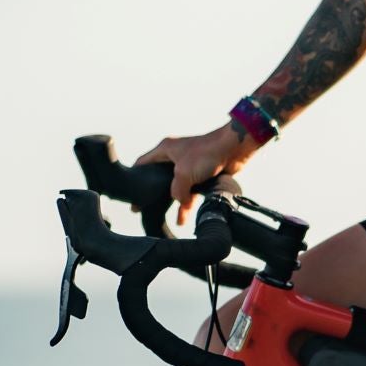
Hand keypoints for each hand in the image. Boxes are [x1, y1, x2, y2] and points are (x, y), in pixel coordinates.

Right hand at [135, 124, 256, 224]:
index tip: (131, 194)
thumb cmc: (208, 152)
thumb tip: (179, 202)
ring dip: (175, 202)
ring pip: (176, 187)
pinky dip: (188, 202)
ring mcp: (188, 165)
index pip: (142, 164)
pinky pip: (190, 191)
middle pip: (158, 178)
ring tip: (170, 217)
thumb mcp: (184, 173)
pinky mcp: (201, 173)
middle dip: (155, 194)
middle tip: (146, 209)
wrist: (234, 148)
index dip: (135, 178)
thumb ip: (176, 191)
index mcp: (164, 150)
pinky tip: (185, 215)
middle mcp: (174, 157)